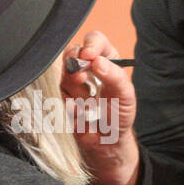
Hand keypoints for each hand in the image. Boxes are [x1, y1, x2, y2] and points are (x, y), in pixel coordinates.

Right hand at [61, 31, 138, 184]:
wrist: (106, 144)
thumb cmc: (119, 117)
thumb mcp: (126, 96)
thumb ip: (115, 76)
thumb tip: (96, 61)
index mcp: (106, 60)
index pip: (95, 40)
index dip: (90, 44)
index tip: (89, 56)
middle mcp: (87, 68)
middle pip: (72, 52)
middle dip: (75, 65)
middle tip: (82, 80)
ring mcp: (71, 82)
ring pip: (63, 74)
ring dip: (75, 90)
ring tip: (88, 105)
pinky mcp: (61, 97)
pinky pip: (58, 95)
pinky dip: (69, 105)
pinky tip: (80, 114)